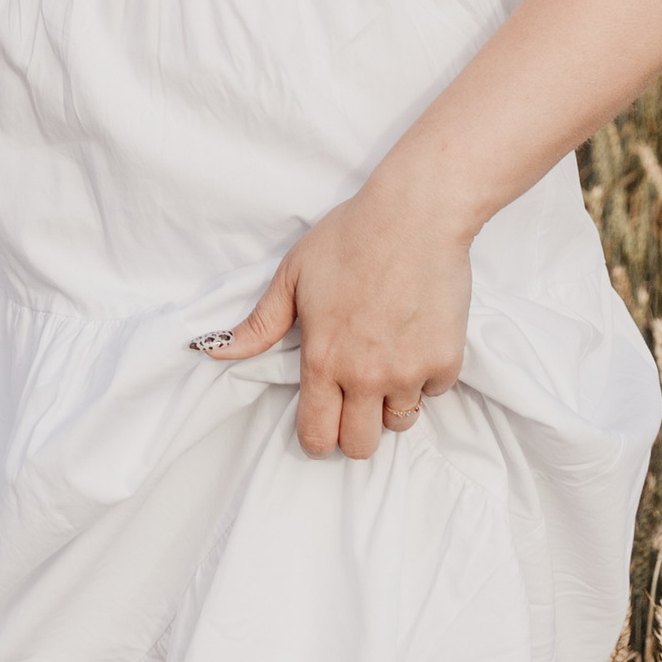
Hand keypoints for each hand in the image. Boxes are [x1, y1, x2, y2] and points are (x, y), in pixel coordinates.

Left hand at [207, 167, 470, 459]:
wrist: (415, 215)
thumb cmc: (350, 237)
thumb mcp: (293, 276)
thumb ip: (259, 325)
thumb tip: (215, 350)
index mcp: (323, 360)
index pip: (317, 437)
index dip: (316, 438)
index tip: (322, 423)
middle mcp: (365, 376)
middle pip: (360, 446)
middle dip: (354, 429)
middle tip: (356, 396)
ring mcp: (409, 372)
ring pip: (400, 422)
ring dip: (391, 403)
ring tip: (387, 363)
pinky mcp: (445, 361)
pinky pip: (434, 391)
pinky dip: (426, 374)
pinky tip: (415, 338)